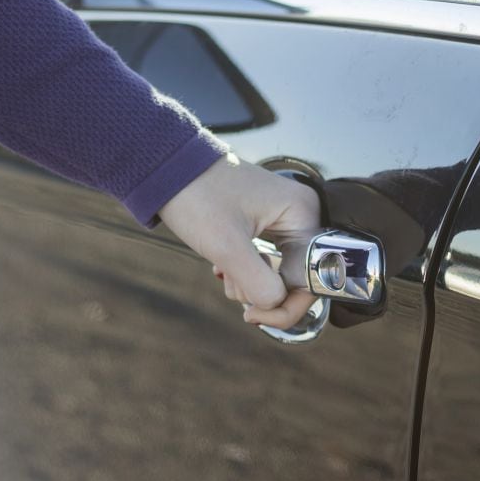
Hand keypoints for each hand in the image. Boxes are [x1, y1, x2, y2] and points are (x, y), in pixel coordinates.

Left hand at [158, 153, 320, 328]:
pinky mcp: (267, 225)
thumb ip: (258, 282)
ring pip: (279, 274)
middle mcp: (301, 215)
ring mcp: (284, 220)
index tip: (251, 315)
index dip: (285, 305)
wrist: (166, 165)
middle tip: (233, 290)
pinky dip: (245, 271)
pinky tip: (223, 264)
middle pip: (298, 279)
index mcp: (303, 213)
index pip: (313, 278)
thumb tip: (277, 304)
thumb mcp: (227, 245)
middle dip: (262, 292)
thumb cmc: (197, 195)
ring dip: (249, 283)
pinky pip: (267, 263)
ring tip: (223, 269)